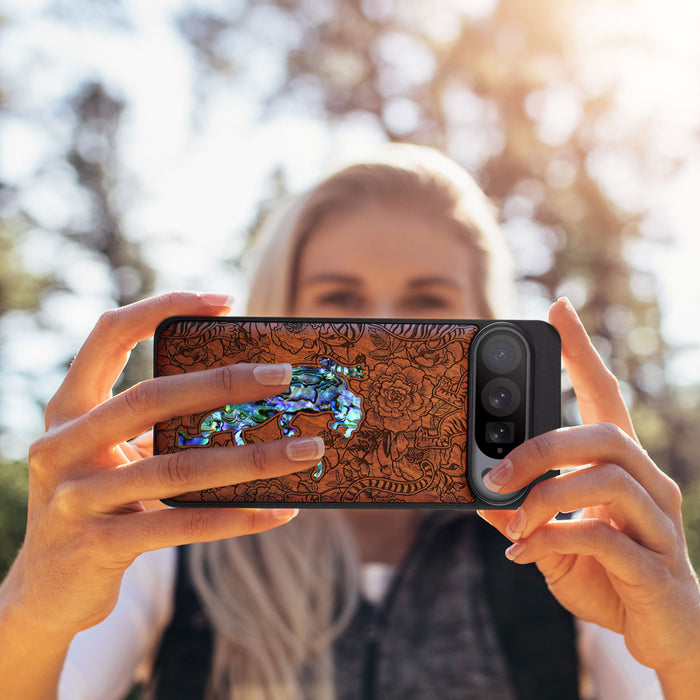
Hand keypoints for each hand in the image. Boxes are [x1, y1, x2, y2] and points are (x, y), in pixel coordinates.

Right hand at [2, 292, 324, 639]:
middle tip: (283, 375)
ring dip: (252, 458)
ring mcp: (76, 497)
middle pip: (151, 397)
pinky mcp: (98, 545)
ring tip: (307, 450)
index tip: (224, 301)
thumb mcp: (113, 456)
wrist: (46, 590)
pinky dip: (237, 517)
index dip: (162, 307)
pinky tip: (280, 511)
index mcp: (68, 409)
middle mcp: (62, 445)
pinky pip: (182, 525)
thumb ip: (156, 428)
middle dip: (223, 383)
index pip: (109, 335)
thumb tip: (248, 404)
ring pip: (177, 468)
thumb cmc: (98, 504)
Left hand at [478, 298, 699, 690]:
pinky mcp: (656, 566)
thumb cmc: (609, 576)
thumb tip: (480, 495)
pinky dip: (553, 540)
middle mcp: (649, 484)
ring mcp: (659, 523)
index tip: (558, 310)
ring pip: (606, 479)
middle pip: (604, 434)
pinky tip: (524, 554)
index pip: (605, 396)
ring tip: (512, 522)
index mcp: (622, 468)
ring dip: (545, 496)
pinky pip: (604, 537)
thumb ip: (522, 515)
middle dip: (541, 447)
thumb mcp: (553, 540)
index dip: (582, 352)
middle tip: (495, 472)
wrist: (663, 635)